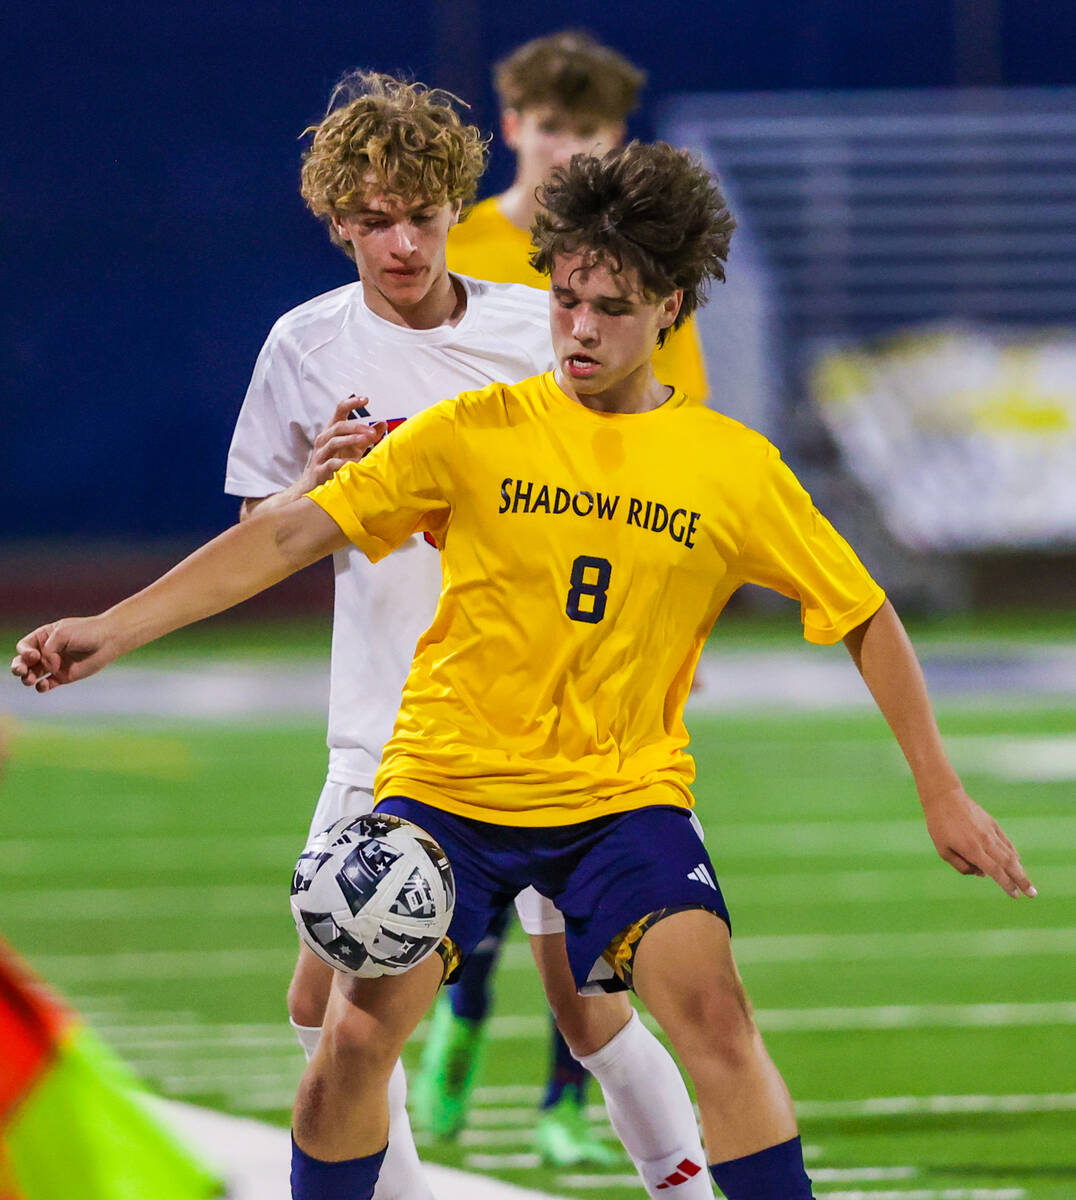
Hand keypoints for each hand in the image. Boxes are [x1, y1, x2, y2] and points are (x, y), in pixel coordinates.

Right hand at [10, 616, 118, 691]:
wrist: (108, 640)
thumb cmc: (86, 632)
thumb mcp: (62, 634)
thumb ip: (49, 650)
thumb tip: (49, 668)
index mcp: (43, 637)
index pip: (24, 647)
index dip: (24, 653)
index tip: (35, 655)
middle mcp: (46, 652)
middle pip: (23, 662)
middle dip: (19, 667)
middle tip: (21, 670)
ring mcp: (54, 665)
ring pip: (32, 674)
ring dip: (27, 678)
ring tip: (31, 679)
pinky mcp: (63, 677)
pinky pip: (47, 685)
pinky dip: (42, 687)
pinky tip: (43, 685)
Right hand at [299, 396, 386, 489]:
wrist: (313, 485)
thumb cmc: (335, 463)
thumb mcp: (354, 448)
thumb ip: (367, 436)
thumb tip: (383, 423)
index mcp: (332, 430)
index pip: (339, 411)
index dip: (351, 403)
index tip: (365, 399)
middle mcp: (324, 439)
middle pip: (338, 426)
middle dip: (356, 427)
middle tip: (371, 431)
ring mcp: (320, 454)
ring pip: (334, 442)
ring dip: (351, 440)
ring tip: (365, 440)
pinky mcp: (320, 469)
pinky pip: (331, 463)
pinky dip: (344, 462)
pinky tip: (356, 462)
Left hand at [922, 784, 1035, 898]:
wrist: (944, 797)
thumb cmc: (939, 826)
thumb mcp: (943, 850)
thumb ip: (962, 866)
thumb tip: (981, 875)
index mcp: (972, 849)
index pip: (995, 872)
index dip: (1006, 885)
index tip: (1016, 895)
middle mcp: (985, 841)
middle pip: (1009, 864)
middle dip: (1022, 880)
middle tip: (1032, 894)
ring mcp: (991, 831)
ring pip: (1010, 853)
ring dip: (1020, 869)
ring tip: (1027, 882)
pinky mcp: (993, 823)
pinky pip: (1006, 842)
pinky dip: (1013, 853)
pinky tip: (1017, 861)